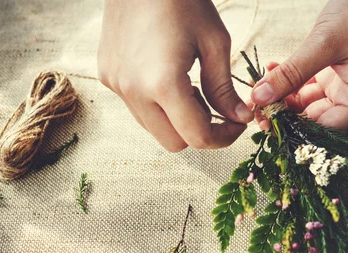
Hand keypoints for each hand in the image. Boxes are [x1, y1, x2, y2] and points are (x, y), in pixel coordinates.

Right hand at [97, 0, 253, 151]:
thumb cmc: (183, 0)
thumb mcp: (215, 43)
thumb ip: (225, 89)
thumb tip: (240, 119)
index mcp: (163, 84)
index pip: (196, 137)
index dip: (223, 137)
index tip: (237, 123)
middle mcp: (133, 91)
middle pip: (174, 143)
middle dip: (201, 134)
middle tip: (219, 111)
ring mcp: (116, 85)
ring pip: (154, 130)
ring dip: (178, 122)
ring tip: (195, 91)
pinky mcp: (107, 76)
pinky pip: (137, 109)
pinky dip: (158, 107)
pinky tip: (170, 81)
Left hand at [251, 0, 347, 129]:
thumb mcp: (324, 44)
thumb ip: (292, 73)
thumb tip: (260, 97)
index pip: (323, 128)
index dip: (294, 128)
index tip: (268, 119)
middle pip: (312, 118)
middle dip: (284, 112)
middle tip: (257, 103)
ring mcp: (341, 83)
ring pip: (305, 101)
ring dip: (282, 95)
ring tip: (260, 85)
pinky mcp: (332, 70)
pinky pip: (306, 83)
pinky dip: (288, 79)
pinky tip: (271, 69)